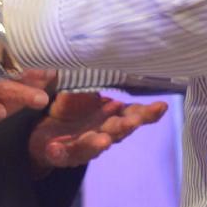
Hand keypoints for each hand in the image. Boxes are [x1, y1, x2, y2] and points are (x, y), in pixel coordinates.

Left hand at [27, 91, 168, 172]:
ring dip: (97, 144)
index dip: (147, 113)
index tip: (161, 106)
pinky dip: (58, 152)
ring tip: (103, 140)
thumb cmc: (71, 108)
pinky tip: (55, 147)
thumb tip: (108, 52)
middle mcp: (101, 133)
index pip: (133, 114)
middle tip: (133, 121)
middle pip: (117, 131)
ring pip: (91, 147)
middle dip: (125, 127)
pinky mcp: (59, 154)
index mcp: (110, 116)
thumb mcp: (83, 88)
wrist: (44, 131)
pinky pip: (59, 154)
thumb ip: (94, 78)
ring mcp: (81, 146)